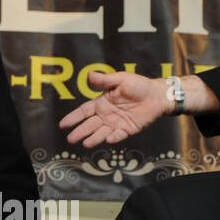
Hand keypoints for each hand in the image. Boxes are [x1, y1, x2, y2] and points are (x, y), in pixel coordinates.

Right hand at [58, 71, 172, 147]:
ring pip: (102, 133)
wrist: (157, 95)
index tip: (62, 125)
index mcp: (102, 103)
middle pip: (90, 125)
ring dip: (94, 138)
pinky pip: (119, 135)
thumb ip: (104, 80)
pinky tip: (109, 139)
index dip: (73, 118)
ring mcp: (116, 123)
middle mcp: (106, 115)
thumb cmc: (139, 85)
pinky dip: (114, 138)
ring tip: (85, 144)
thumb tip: (89, 75)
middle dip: (80, 132)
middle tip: (71, 139)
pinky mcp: (128, 130)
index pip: (84, 111)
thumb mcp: (120, 79)